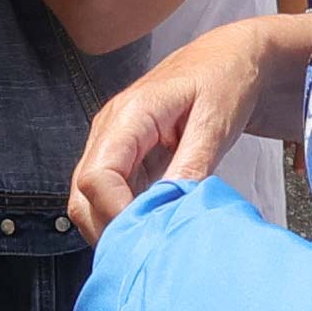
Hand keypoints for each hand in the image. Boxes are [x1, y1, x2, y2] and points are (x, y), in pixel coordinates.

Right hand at [71, 19, 280, 237]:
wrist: (229, 58)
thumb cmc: (225, 81)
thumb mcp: (216, 122)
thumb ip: (191, 166)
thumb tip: (169, 210)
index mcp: (130, 115)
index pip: (97, 177)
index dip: (116, 214)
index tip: (150, 238)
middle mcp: (111, 129)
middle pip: (82, 194)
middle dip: (110, 228)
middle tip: (150, 252)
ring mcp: (114, 142)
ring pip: (89, 198)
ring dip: (115, 225)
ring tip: (154, 243)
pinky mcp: (125, 155)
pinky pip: (110, 193)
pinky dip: (125, 216)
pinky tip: (154, 227)